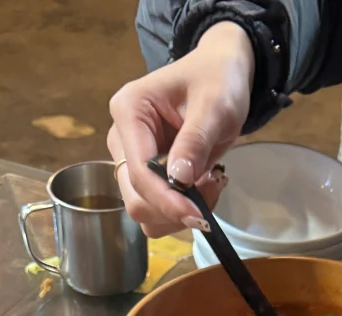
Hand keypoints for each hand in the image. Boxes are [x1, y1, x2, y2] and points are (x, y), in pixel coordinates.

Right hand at [107, 22, 253, 236]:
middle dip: (172, 208)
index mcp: (129, 111)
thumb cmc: (217, 81)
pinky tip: (201, 190)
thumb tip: (179, 179)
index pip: (139, 170)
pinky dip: (179, 211)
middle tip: (212, 191)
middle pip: (135, 197)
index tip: (198, 215)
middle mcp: (121, 138)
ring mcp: (130, 159)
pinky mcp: (144, 174)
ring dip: (177, 213)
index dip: (166, 199)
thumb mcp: (214, 106)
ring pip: (143, 209)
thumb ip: (194, 141)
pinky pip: (156, 208)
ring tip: (210, 186)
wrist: (220, 74)